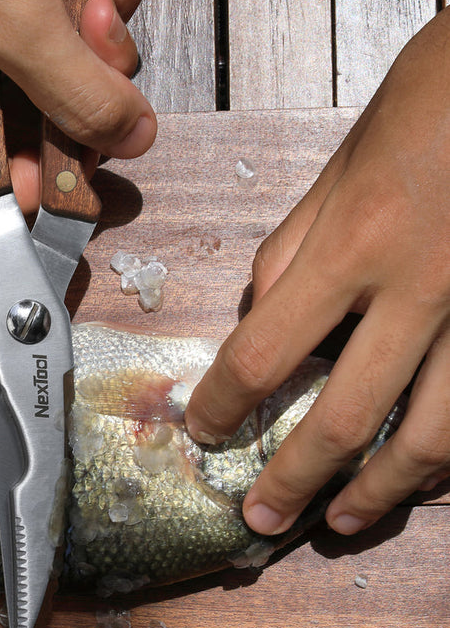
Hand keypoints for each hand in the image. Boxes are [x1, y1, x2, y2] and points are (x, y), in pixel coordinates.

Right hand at [0, 0, 155, 212]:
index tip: (101, 165)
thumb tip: (134, 141)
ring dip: (101, 31)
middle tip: (95, 35)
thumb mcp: (14, 18)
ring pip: (71, 71)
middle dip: (86, 88)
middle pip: (42, 129)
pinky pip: (78, 14)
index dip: (48, 184)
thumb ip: (77, 93)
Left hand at [185, 7, 449, 536]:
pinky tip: (422, 479)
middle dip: (293, 478)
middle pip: (343, 416)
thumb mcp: (338, 169)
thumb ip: (292, 251)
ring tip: (341, 521)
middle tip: (260, 520)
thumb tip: (259, 318)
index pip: (263, 353)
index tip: (203, 428)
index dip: (222, 403)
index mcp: (353, 246)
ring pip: (432, 435)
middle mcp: (419, 291)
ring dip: (380, 492)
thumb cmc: (430, 106)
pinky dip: (446, 457)